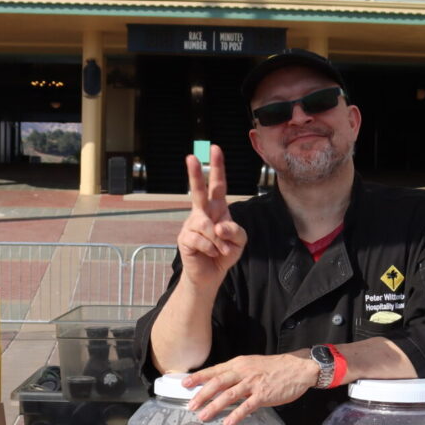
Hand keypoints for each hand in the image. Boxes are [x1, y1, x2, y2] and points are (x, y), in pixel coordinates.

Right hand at [177, 145, 245, 291]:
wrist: (210, 275)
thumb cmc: (225, 253)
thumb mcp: (240, 242)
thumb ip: (235, 231)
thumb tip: (218, 225)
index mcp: (217, 209)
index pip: (218, 185)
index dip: (218, 167)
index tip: (215, 149)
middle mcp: (202, 213)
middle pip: (198, 192)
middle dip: (195, 174)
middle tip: (191, 157)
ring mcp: (191, 225)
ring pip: (208, 226)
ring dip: (219, 241)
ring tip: (220, 250)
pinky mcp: (184, 238)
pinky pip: (202, 240)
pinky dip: (212, 249)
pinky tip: (211, 253)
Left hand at [183, 352, 316, 424]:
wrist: (298, 368)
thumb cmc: (274, 368)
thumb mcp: (252, 365)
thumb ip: (236, 374)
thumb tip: (219, 384)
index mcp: (239, 364)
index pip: (215, 370)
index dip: (198, 377)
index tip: (184, 384)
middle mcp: (243, 372)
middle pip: (217, 382)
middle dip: (202, 394)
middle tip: (190, 406)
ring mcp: (253, 383)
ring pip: (229, 395)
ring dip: (214, 406)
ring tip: (203, 416)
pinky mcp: (264, 395)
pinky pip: (247, 406)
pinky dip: (236, 415)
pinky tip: (227, 423)